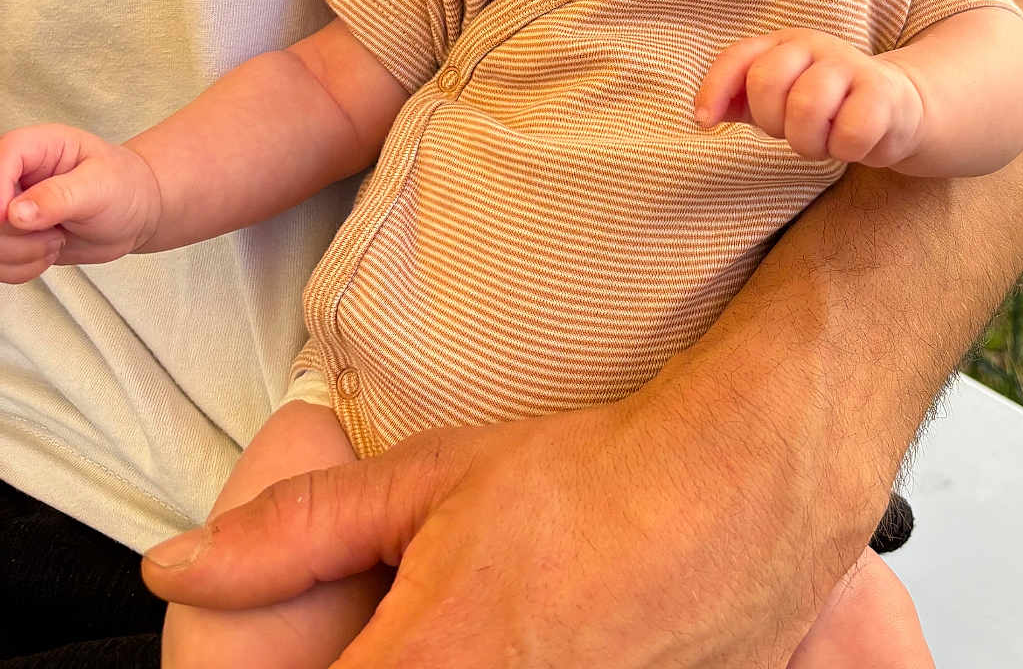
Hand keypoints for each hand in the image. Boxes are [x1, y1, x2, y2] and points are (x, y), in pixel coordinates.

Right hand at [0, 124, 161, 280]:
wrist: (135, 213)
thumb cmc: (124, 186)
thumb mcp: (101, 185)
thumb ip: (60, 196)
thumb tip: (17, 212)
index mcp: (33, 148)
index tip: (16, 218)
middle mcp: (14, 178)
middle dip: (15, 234)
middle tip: (53, 232)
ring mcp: (8, 210)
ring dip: (22, 254)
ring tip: (57, 239)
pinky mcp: (10, 238)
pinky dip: (23, 267)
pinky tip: (49, 251)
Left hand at [143, 381, 864, 667]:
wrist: (738, 489)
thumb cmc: (587, 480)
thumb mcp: (432, 482)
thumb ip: (294, 533)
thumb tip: (176, 565)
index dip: (306, 667)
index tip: (370, 636)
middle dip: (402, 660)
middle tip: (456, 616)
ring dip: (480, 667)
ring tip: (515, 618)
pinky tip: (565, 637)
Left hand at [695, 29, 924, 166]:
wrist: (897, 107)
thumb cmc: (827, 106)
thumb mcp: (779, 100)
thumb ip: (739, 100)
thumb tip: (702, 115)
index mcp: (785, 44)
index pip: (739, 57)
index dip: (714, 90)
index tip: (705, 123)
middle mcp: (816, 46)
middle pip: (767, 81)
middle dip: (772, 122)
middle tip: (793, 133)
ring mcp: (851, 65)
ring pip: (807, 105)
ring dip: (809, 141)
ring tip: (823, 142)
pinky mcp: (883, 92)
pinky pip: (850, 131)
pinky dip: (845, 149)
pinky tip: (853, 143)